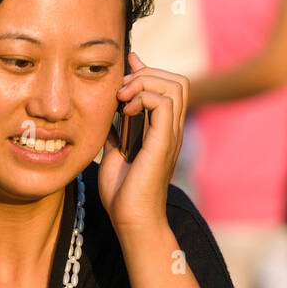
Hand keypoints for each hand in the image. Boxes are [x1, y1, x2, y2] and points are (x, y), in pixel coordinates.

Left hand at [96, 52, 187, 232]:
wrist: (130, 219)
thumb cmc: (122, 194)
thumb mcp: (114, 154)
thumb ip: (116, 132)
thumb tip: (110, 115)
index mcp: (162, 130)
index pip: (168, 87)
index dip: (147, 71)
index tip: (126, 68)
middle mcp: (171, 129)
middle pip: (176, 80)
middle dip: (147, 73)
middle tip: (121, 89)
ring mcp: (170, 135)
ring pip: (174, 85)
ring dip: (145, 82)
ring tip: (123, 97)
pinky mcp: (163, 142)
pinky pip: (164, 103)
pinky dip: (143, 97)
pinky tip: (126, 110)